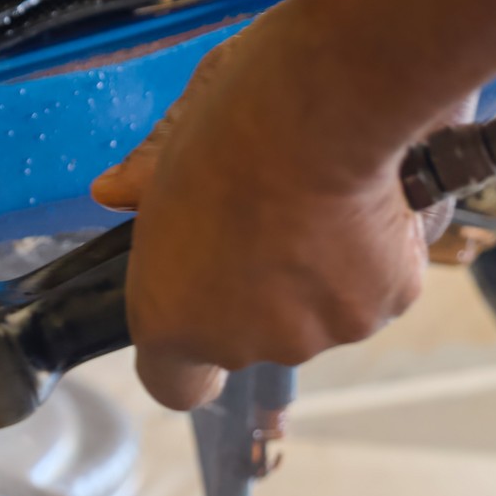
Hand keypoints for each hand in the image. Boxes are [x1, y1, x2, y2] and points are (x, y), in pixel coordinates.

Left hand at [92, 4, 457, 409]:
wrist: (320, 110)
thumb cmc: (233, 119)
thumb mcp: (171, 145)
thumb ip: (145, 183)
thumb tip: (113, 189)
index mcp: (170, 318)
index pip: (175, 384)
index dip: (190, 361)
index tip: (204, 323)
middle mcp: (241, 343)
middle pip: (255, 335)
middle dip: (264, 288)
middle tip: (272, 217)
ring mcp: (317, 333)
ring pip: (322, 310)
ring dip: (324, 271)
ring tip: (324, 200)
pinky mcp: (383, 306)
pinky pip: (380, 284)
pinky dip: (380, 253)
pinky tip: (369, 201)